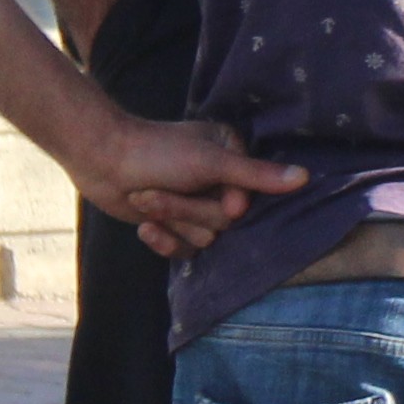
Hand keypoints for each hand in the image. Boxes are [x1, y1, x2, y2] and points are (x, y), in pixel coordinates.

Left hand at [82, 115, 310, 259]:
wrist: (98, 160)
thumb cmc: (155, 152)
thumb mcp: (210, 162)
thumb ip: (256, 175)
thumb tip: (304, 177)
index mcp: (235, 159)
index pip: (253, 199)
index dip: (228, 202)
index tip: (212, 194)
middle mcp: (221, 183)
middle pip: (226, 222)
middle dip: (187, 210)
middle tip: (155, 192)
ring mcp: (198, 206)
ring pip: (205, 237)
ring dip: (170, 220)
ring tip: (144, 199)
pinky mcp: (176, 226)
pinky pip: (185, 251)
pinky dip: (162, 239)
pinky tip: (144, 225)